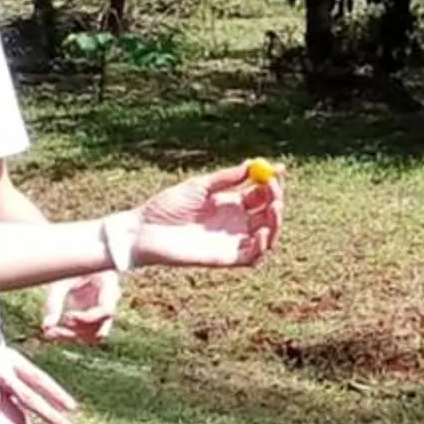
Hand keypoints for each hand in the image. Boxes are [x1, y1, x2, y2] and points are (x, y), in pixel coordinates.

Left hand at [40, 269, 121, 344]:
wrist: (77, 258)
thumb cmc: (72, 264)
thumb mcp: (62, 279)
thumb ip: (54, 302)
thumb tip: (46, 327)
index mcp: (108, 285)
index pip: (106, 310)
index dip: (87, 318)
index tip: (67, 316)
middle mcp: (109, 302)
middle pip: (101, 328)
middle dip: (77, 332)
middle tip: (53, 329)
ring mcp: (102, 311)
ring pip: (94, 335)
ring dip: (73, 337)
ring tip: (49, 332)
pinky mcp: (93, 316)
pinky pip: (85, 333)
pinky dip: (70, 335)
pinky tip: (51, 331)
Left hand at [134, 162, 282, 270]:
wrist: (144, 230)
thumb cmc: (166, 207)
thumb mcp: (199, 187)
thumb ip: (226, 179)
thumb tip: (253, 164)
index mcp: (229, 203)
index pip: (261, 194)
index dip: (273, 184)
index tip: (279, 171)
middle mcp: (235, 223)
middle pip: (267, 213)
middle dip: (276, 200)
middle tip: (276, 190)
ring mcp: (232, 241)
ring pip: (267, 235)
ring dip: (276, 222)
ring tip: (274, 207)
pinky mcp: (226, 259)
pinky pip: (253, 256)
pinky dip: (263, 245)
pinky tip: (263, 230)